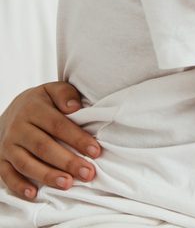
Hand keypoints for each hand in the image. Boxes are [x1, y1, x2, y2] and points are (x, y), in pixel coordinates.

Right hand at [0, 82, 100, 200]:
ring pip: (26, 163)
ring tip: (67, 184)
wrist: (11, 112)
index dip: (77, 138)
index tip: (96, 151)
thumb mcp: (52, 90)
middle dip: (67, 162)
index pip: (58, 125)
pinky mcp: (0, 160)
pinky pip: (6, 175)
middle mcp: (18, 128)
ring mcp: (7, 145)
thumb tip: (75, 107)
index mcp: (34, 109)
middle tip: (87, 173)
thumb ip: (65, 94)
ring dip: (47, 176)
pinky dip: (19, 186)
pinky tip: (34, 194)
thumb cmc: (42, 103)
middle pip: (43, 147)